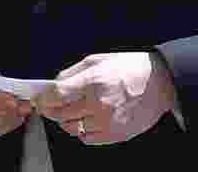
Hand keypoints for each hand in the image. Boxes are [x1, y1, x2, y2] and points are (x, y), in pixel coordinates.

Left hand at [34, 51, 176, 144]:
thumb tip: (52, 85)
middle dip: (51, 110)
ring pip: (72, 128)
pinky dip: (82, 131)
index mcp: (93, 81)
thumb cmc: (128, 68)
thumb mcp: (97, 60)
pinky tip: (87, 119)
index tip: (38, 99)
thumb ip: (71, 73)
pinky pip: (87, 138)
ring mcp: (108, 122)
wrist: (159, 83)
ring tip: (73, 110)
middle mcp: (99, 104)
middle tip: (50, 105)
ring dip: (67, 120)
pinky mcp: (116, 135)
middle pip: (60, 114)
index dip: (42, 98)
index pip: (56, 95)